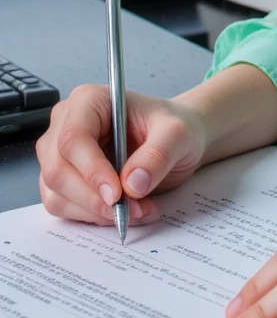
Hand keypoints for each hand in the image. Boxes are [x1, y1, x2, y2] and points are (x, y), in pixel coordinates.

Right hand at [36, 84, 208, 226]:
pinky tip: (124, 211)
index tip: (117, 195)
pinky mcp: (63, 180)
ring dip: (97, 212)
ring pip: (57, 194)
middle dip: (96, 198)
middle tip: (134, 210)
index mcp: (88, 101)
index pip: (73, 138)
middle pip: (58, 170)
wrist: (173, 141)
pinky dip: (93, 216)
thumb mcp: (178, 134)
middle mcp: (65, 125)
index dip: (92, 170)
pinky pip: (63, 207)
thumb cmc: (170, 128)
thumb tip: (132, 184)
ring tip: (139, 210)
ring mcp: (59, 154)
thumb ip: (158, 154)